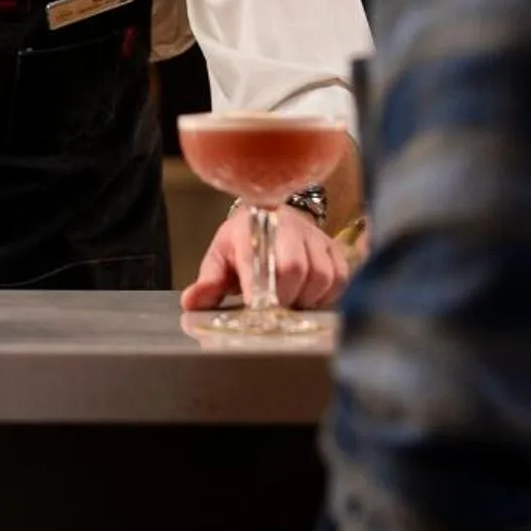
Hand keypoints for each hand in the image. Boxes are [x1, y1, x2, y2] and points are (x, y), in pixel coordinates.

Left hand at [180, 203, 349, 311]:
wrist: (273, 218)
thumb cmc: (244, 242)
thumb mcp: (220, 257)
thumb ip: (208, 282)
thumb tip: (191, 303)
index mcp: (254, 226)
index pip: (259, 259)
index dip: (258, 290)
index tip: (254, 310)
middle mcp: (288, 226)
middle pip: (295, 268)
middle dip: (284, 298)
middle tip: (274, 311)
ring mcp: (315, 236)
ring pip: (322, 276)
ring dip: (306, 299)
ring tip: (291, 303)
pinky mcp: (334, 248)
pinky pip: (340, 279)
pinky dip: (326, 296)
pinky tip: (309, 298)